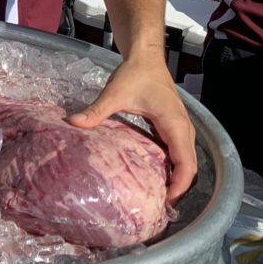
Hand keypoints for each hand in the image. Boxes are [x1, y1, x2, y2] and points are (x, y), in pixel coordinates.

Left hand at [68, 49, 196, 202]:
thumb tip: (74, 123)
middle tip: (157, 206)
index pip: (187, 164)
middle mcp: (182, 129)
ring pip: (184, 160)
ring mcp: (179, 127)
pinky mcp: (171, 126)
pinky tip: (152, 174)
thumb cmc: (135, 74)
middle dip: (177, 188)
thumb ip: (96, 111)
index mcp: (175, 125)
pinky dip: (170, 166)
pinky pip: (176, 151)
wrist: (146, 57)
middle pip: (188, 167)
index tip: (165, 201)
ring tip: (155, 196)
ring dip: (174, 178)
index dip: (180, 186)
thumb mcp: (115, 93)